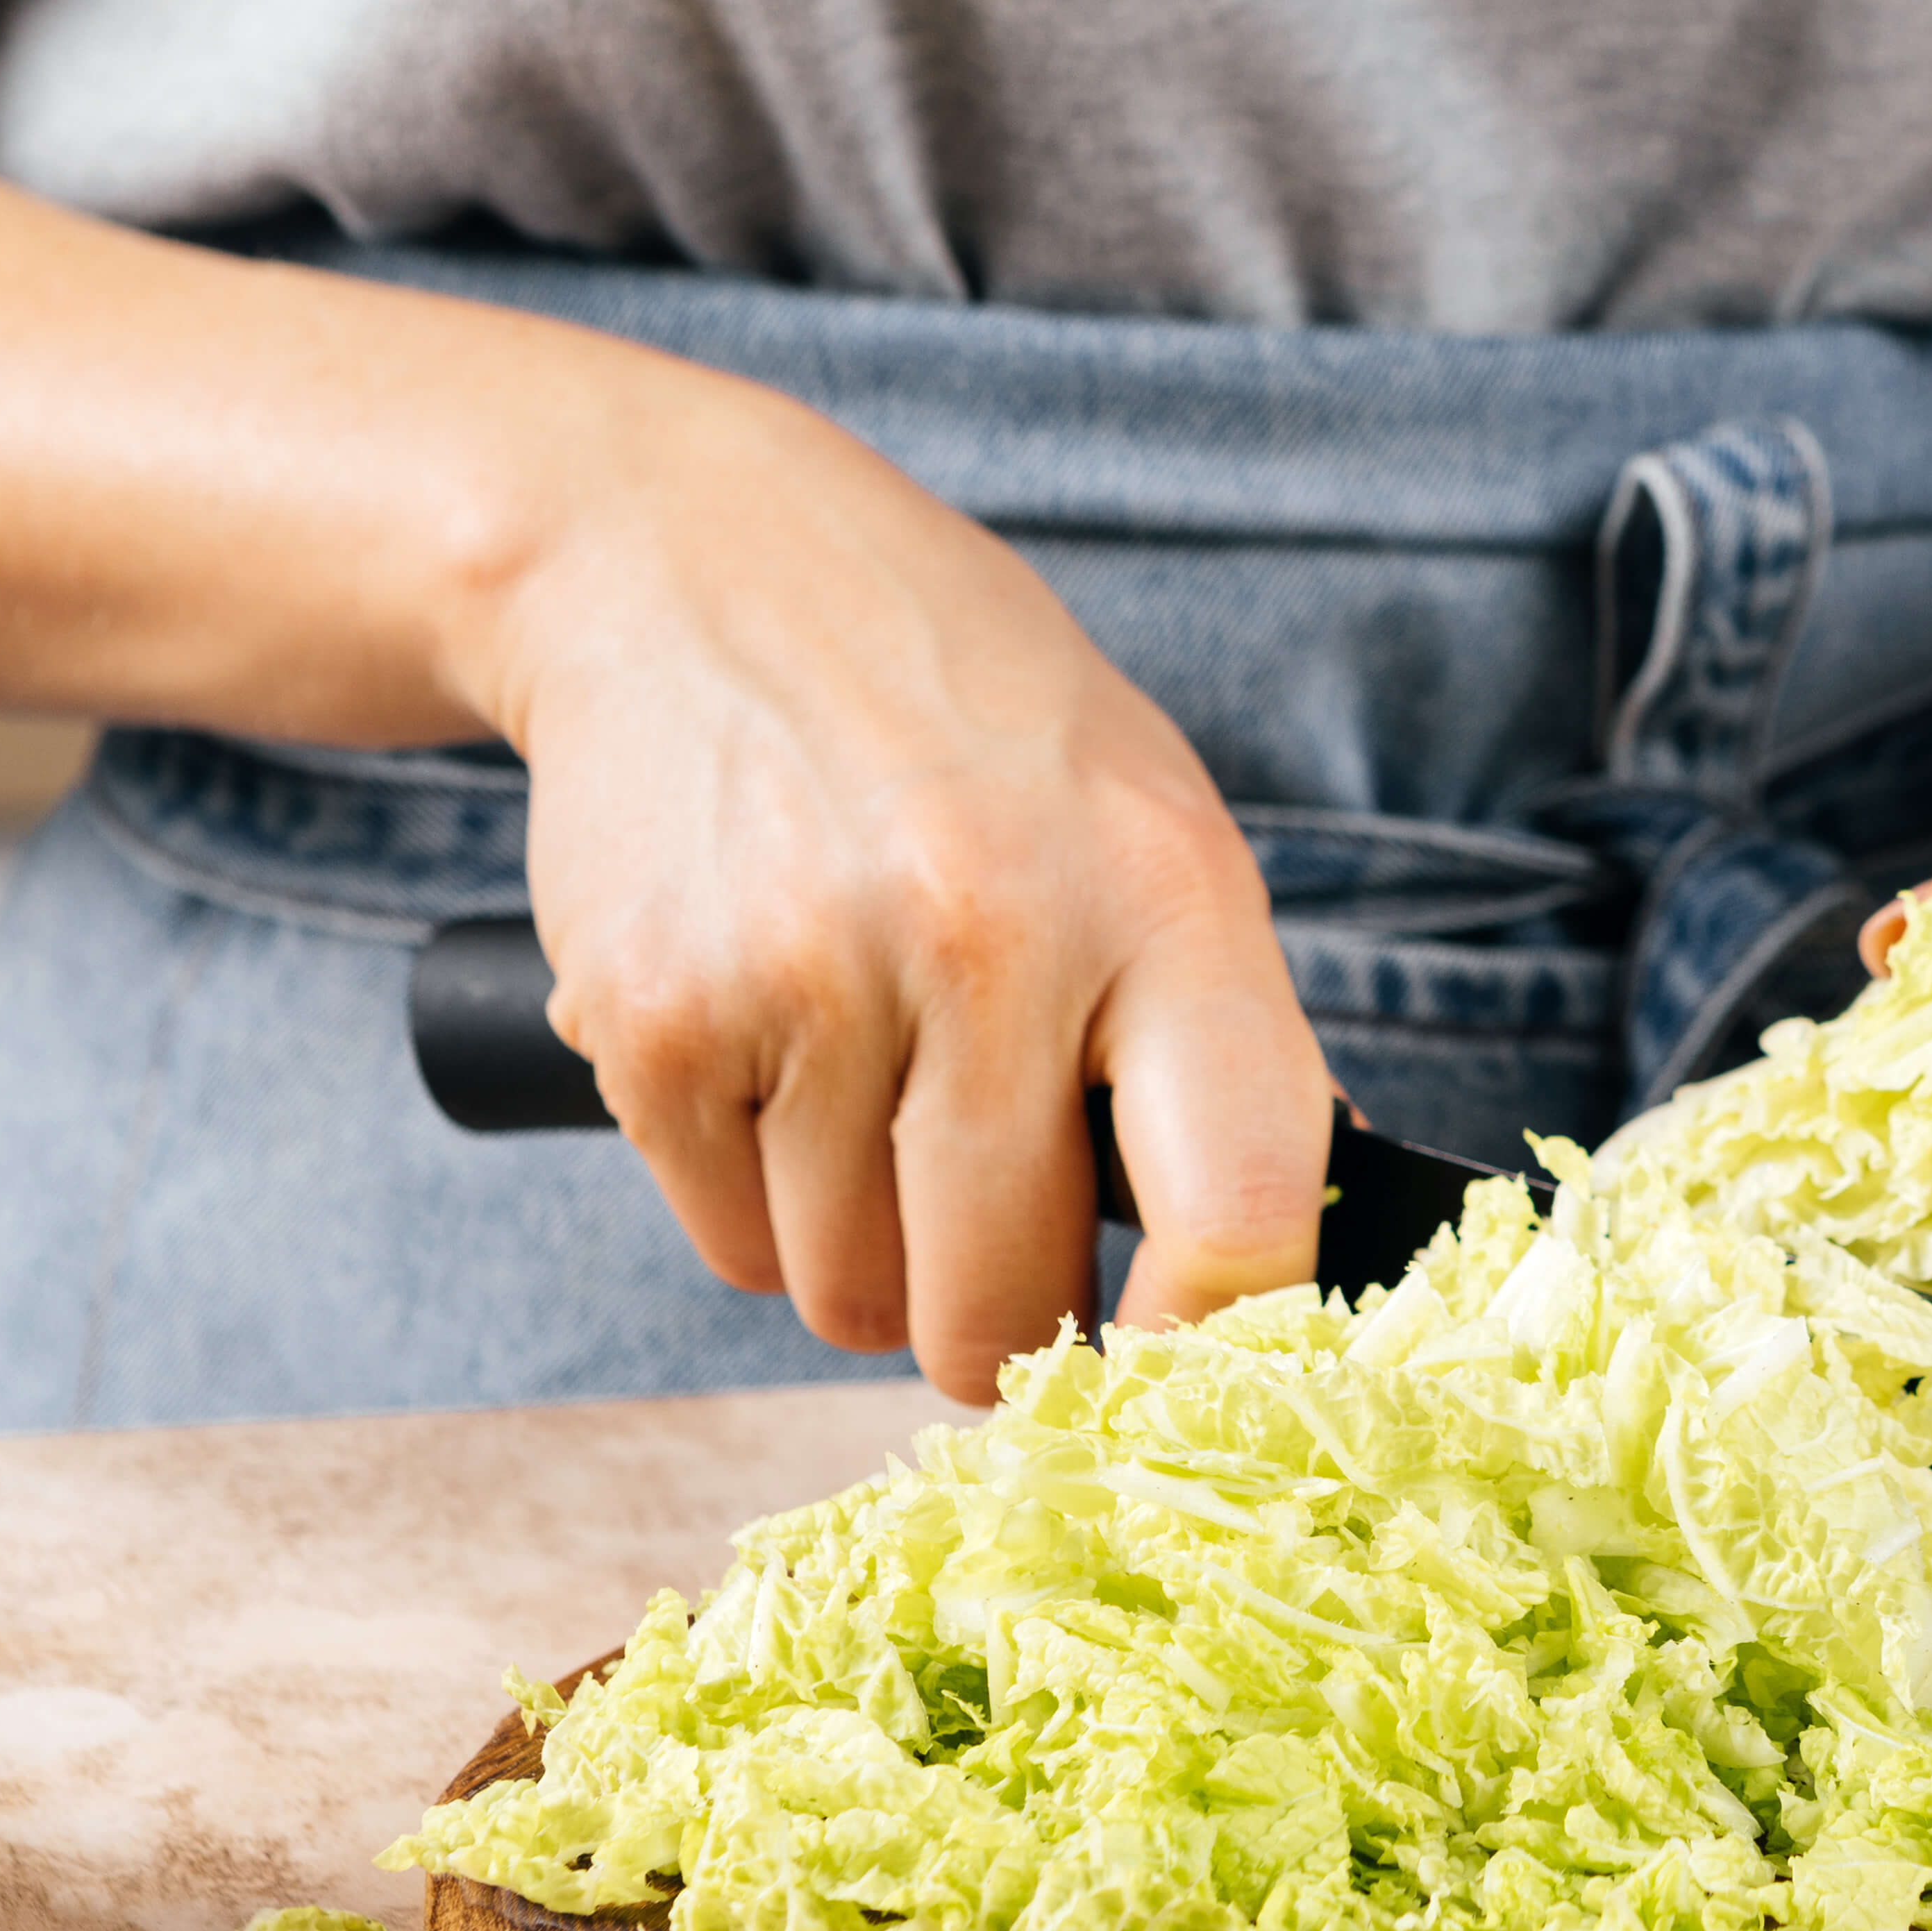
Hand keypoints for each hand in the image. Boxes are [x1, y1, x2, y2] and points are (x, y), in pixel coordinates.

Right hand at [461, 383, 1329, 1393]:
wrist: (695, 564)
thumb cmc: (962, 723)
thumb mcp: (1149, 825)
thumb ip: (1217, 1036)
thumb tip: (1278, 1266)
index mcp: (1163, 894)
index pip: (1239, 1210)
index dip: (1210, 1346)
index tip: (1171, 1366)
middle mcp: (993, 937)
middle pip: (1006, 1307)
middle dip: (995, 1317)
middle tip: (985, 1234)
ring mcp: (809, 978)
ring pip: (848, 1298)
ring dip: (861, 1253)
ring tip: (865, 1087)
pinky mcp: (653, 1018)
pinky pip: (731, 1246)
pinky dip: (754, 1202)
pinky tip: (774, 1060)